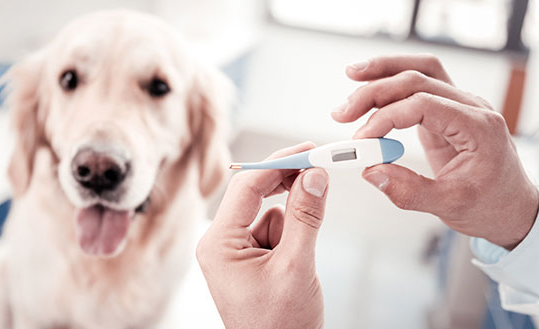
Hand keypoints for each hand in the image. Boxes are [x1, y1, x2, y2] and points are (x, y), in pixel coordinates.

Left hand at [196, 142, 328, 328]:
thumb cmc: (281, 325)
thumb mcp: (296, 266)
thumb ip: (306, 216)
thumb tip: (314, 175)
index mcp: (218, 244)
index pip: (247, 187)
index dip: (279, 163)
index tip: (310, 150)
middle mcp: (221, 243)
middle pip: (256, 195)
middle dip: (288, 188)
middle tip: (320, 172)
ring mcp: (235, 252)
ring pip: (272, 213)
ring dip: (294, 225)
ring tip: (299, 263)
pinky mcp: (251, 259)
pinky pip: (276, 231)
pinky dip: (293, 239)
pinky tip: (296, 266)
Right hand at [331, 54, 538, 249]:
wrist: (514, 210)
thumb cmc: (492, 207)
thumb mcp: (450, 206)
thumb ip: (409, 190)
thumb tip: (370, 171)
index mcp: (479, 127)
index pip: (423, 104)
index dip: (386, 118)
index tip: (361, 139)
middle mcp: (472, 107)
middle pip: (418, 79)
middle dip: (376, 91)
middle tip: (343, 113)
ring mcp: (461, 106)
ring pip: (421, 70)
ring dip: (385, 72)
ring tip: (352, 76)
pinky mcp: (448, 112)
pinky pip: (422, 84)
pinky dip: (395, 80)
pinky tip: (372, 86)